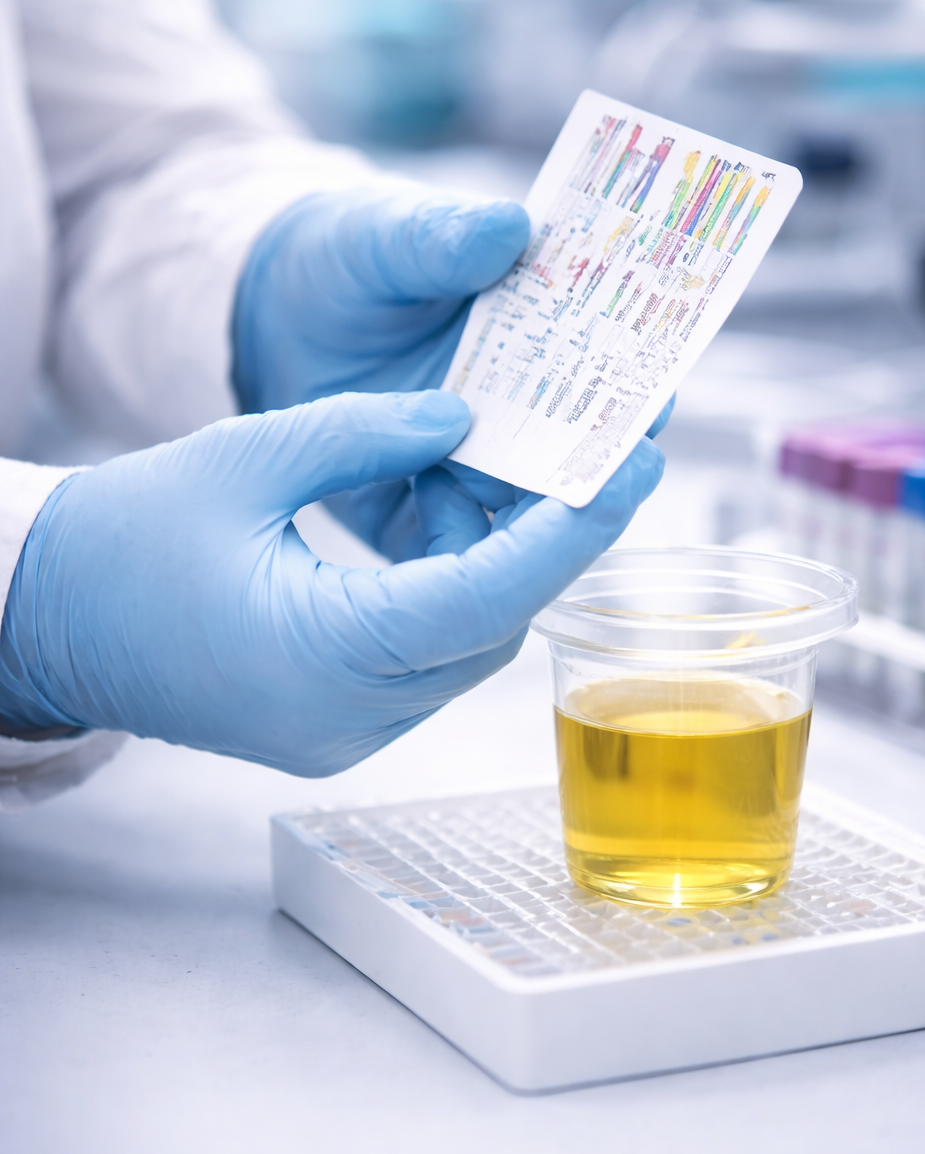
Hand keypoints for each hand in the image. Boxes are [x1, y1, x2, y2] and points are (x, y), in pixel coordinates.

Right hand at [0, 392, 663, 775]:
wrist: (42, 620)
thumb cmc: (122, 539)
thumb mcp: (245, 457)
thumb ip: (366, 434)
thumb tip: (465, 421)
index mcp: (321, 655)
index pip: (486, 596)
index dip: (571, 531)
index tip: (635, 468)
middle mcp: (345, 717)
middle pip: (491, 627)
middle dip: (545, 541)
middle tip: (589, 456)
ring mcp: (341, 733)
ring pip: (466, 648)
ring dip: (497, 565)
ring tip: (501, 475)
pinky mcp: (333, 724)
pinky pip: (426, 660)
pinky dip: (452, 593)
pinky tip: (443, 524)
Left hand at [232, 184, 673, 562]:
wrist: (264, 319)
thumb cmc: (346, 262)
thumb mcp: (385, 235)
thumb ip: (440, 235)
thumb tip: (509, 225)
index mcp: (534, 334)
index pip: (608, 362)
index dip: (638, 377)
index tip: (661, 389)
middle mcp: (517, 412)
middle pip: (581, 446)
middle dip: (608, 458)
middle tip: (632, 465)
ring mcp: (471, 469)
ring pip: (527, 506)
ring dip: (546, 512)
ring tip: (554, 509)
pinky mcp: (419, 517)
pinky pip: (453, 547)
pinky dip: (464, 547)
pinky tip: (447, 513)